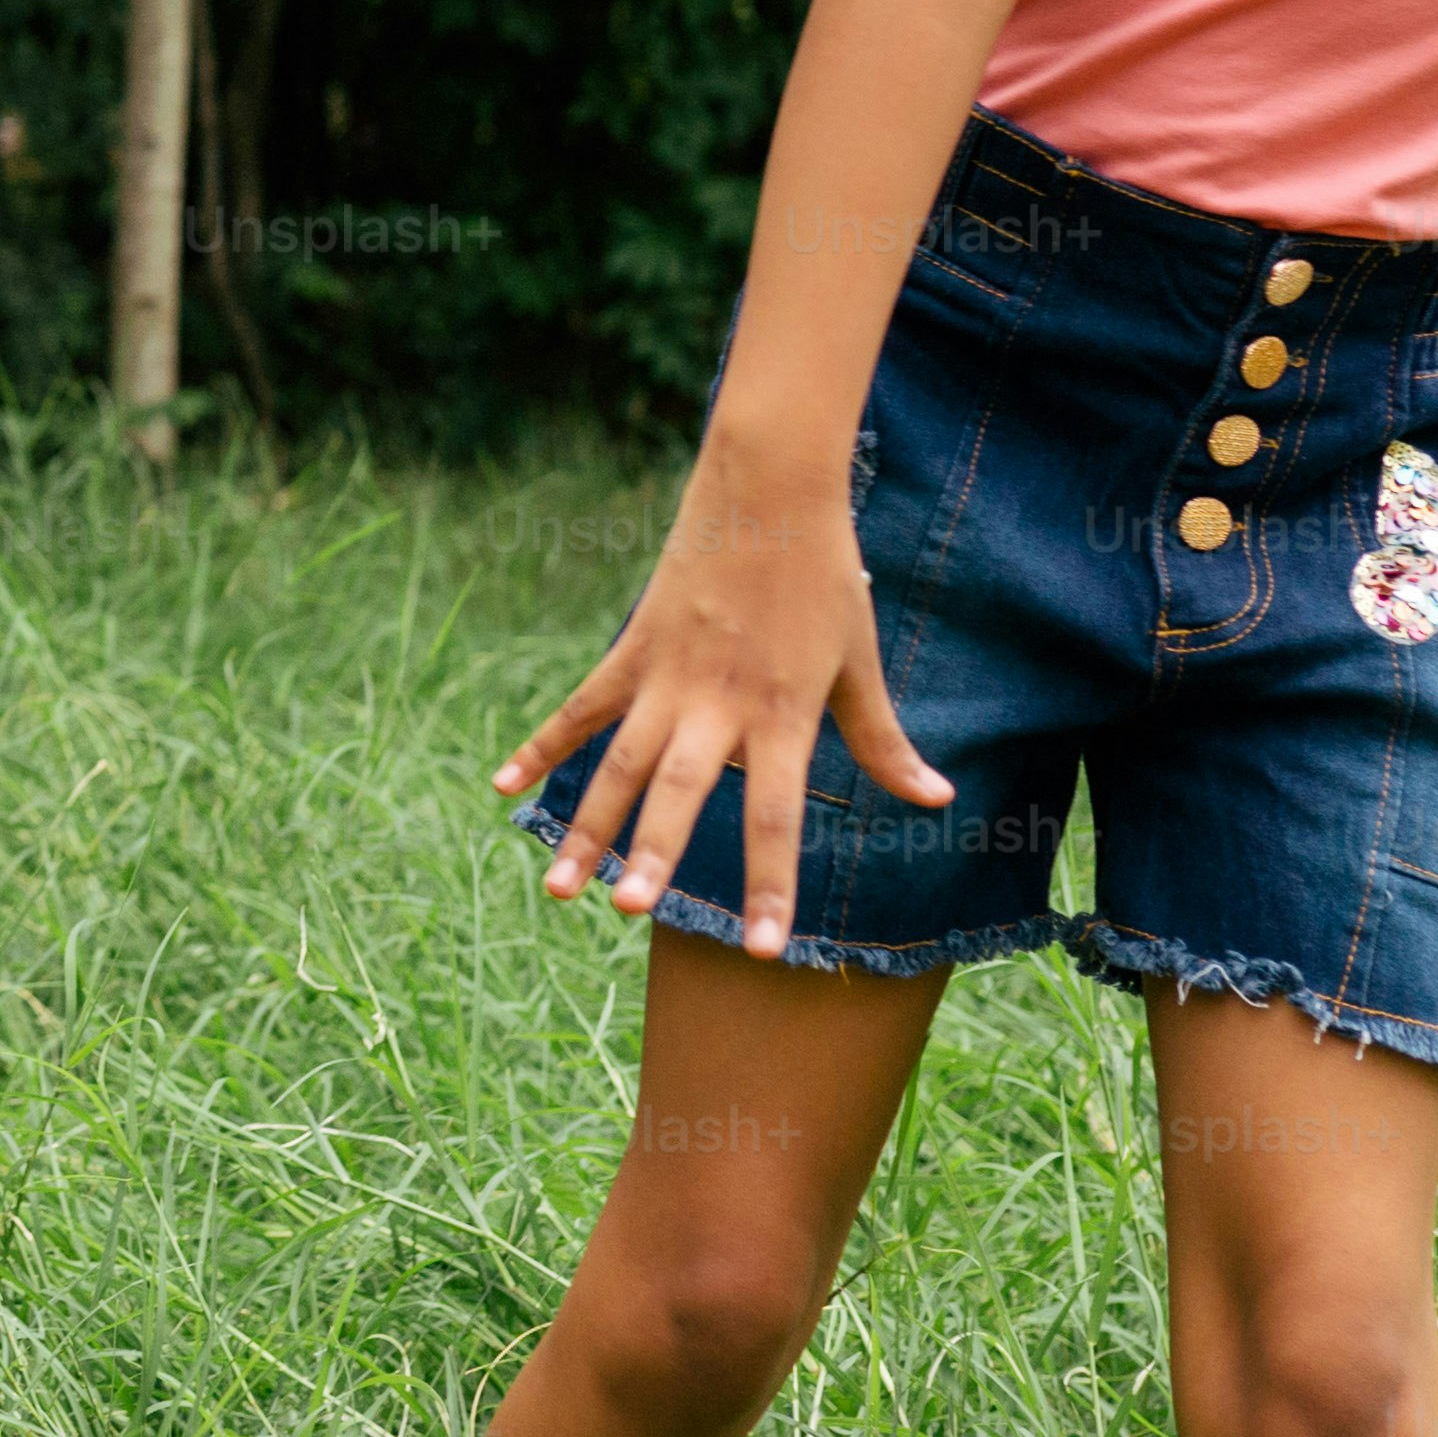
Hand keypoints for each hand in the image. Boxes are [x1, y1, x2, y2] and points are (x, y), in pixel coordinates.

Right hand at [498, 438, 947, 954]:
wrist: (770, 487)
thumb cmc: (823, 577)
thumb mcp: (858, 662)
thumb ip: (882, 740)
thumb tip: (934, 798)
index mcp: (781, 712)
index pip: (775, 815)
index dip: (770, 885)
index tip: (764, 949)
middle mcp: (718, 703)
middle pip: (679, 790)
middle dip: (652, 852)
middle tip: (628, 911)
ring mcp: (667, 676)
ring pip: (619, 763)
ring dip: (588, 827)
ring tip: (561, 890)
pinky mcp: (633, 648)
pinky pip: (580, 707)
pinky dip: (540, 745)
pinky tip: (503, 786)